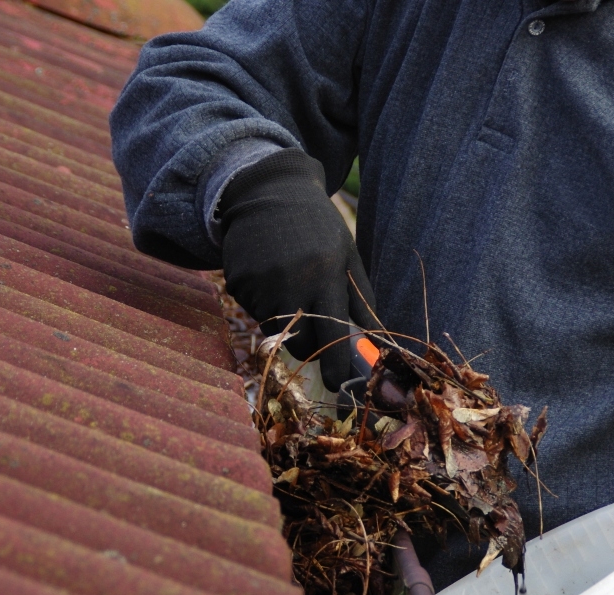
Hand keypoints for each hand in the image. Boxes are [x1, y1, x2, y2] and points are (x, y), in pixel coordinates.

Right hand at [219, 148, 377, 390]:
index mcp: (324, 274)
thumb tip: (376, 340)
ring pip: (275, 329)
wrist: (268, 191)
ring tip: (291, 285)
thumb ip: (361, 299)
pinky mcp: (237, 281)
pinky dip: (263, 304)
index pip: (332, 334)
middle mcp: (290, 281)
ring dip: (286, 321)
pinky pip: (253, 311)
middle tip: (314, 329)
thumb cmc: (317, 226)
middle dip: (309, 346)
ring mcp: (260, 283)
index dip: (336, 365)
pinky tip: (269, 275)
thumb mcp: (347, 255)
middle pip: (299, 343)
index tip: (339, 386)